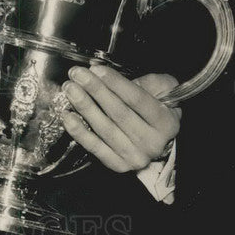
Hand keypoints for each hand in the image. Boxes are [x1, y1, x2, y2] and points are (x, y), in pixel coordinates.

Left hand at [60, 65, 179, 172]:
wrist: (156, 141)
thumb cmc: (155, 111)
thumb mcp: (163, 91)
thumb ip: (149, 82)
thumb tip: (119, 78)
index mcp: (166, 123)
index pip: (138, 100)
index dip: (116, 83)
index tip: (97, 69)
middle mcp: (152, 142)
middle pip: (119, 113)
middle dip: (95, 90)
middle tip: (77, 74)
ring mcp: (135, 156)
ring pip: (105, 129)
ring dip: (84, 107)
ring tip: (70, 89)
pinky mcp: (118, 165)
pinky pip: (95, 148)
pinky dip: (80, 132)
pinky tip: (68, 116)